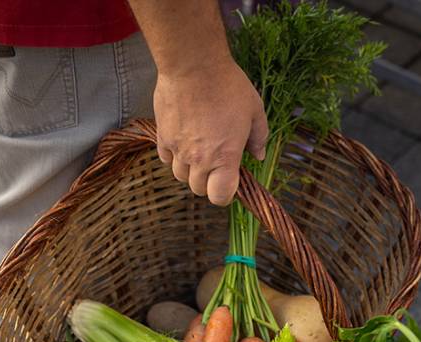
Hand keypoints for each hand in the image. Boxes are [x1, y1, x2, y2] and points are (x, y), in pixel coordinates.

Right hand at [153, 60, 268, 205]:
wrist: (193, 65)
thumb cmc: (228, 85)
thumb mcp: (254, 110)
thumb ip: (258, 137)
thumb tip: (258, 155)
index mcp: (225, 157)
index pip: (219, 197)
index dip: (225, 194)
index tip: (230, 181)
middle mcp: (199, 159)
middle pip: (199, 189)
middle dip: (209, 182)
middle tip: (217, 162)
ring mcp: (178, 149)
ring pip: (180, 176)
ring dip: (190, 170)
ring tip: (200, 150)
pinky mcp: (162, 136)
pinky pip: (166, 159)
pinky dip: (174, 157)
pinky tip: (184, 141)